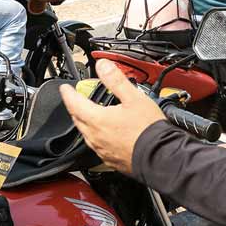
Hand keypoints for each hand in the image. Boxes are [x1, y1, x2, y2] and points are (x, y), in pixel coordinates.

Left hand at [60, 59, 165, 174]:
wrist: (160, 157)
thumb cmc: (148, 130)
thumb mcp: (133, 97)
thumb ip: (115, 80)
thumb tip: (103, 66)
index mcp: (97, 120)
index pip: (74, 103)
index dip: (68, 94)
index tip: (65, 88)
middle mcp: (95, 137)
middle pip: (77, 119)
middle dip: (75, 107)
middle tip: (76, 98)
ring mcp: (102, 150)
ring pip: (86, 133)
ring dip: (84, 121)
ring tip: (90, 113)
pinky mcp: (110, 160)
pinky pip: (96, 145)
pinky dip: (95, 135)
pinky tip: (105, 133)